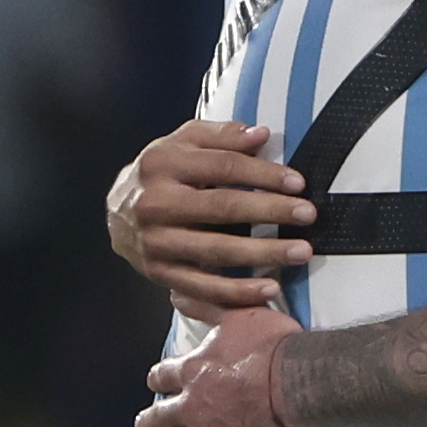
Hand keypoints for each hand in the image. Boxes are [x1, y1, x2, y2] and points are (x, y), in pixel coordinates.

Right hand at [111, 120, 312, 314]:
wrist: (117, 212)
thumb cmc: (162, 173)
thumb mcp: (183, 142)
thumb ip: (221, 136)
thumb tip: (260, 134)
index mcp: (162, 164)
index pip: (223, 166)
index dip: (263, 174)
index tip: (298, 183)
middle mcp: (154, 203)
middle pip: (223, 207)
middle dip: (270, 211)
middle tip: (308, 214)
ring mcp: (155, 242)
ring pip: (216, 250)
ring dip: (263, 253)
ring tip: (301, 252)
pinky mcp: (159, 273)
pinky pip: (203, 287)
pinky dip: (237, 292)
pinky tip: (270, 288)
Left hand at [137, 304, 308, 426]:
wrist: (300, 382)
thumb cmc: (275, 347)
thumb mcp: (238, 314)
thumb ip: (205, 305)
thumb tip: (175, 294)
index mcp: (193, 370)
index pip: (162, 376)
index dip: (158, 381)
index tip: (157, 385)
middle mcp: (191, 406)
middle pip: (158, 417)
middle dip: (148, 423)